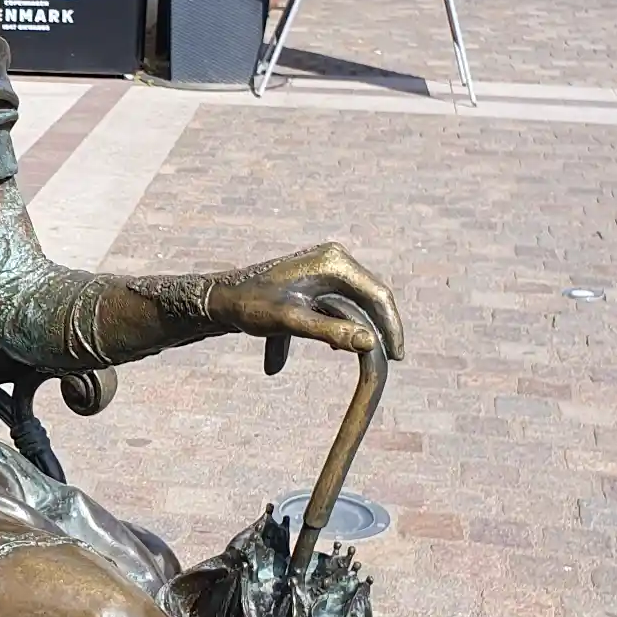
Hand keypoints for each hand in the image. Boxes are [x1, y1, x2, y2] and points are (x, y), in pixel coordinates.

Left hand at [204, 244, 403, 361]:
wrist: (218, 298)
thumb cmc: (251, 307)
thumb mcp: (291, 322)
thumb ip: (329, 332)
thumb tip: (370, 342)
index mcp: (334, 262)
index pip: (378, 294)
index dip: (392, 326)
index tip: (398, 356)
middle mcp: (332, 258)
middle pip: (369, 296)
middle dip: (378, 328)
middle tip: (392, 358)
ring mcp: (321, 267)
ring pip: (351, 301)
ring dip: (357, 327)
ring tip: (366, 353)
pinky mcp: (310, 279)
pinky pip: (332, 303)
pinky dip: (334, 325)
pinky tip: (333, 345)